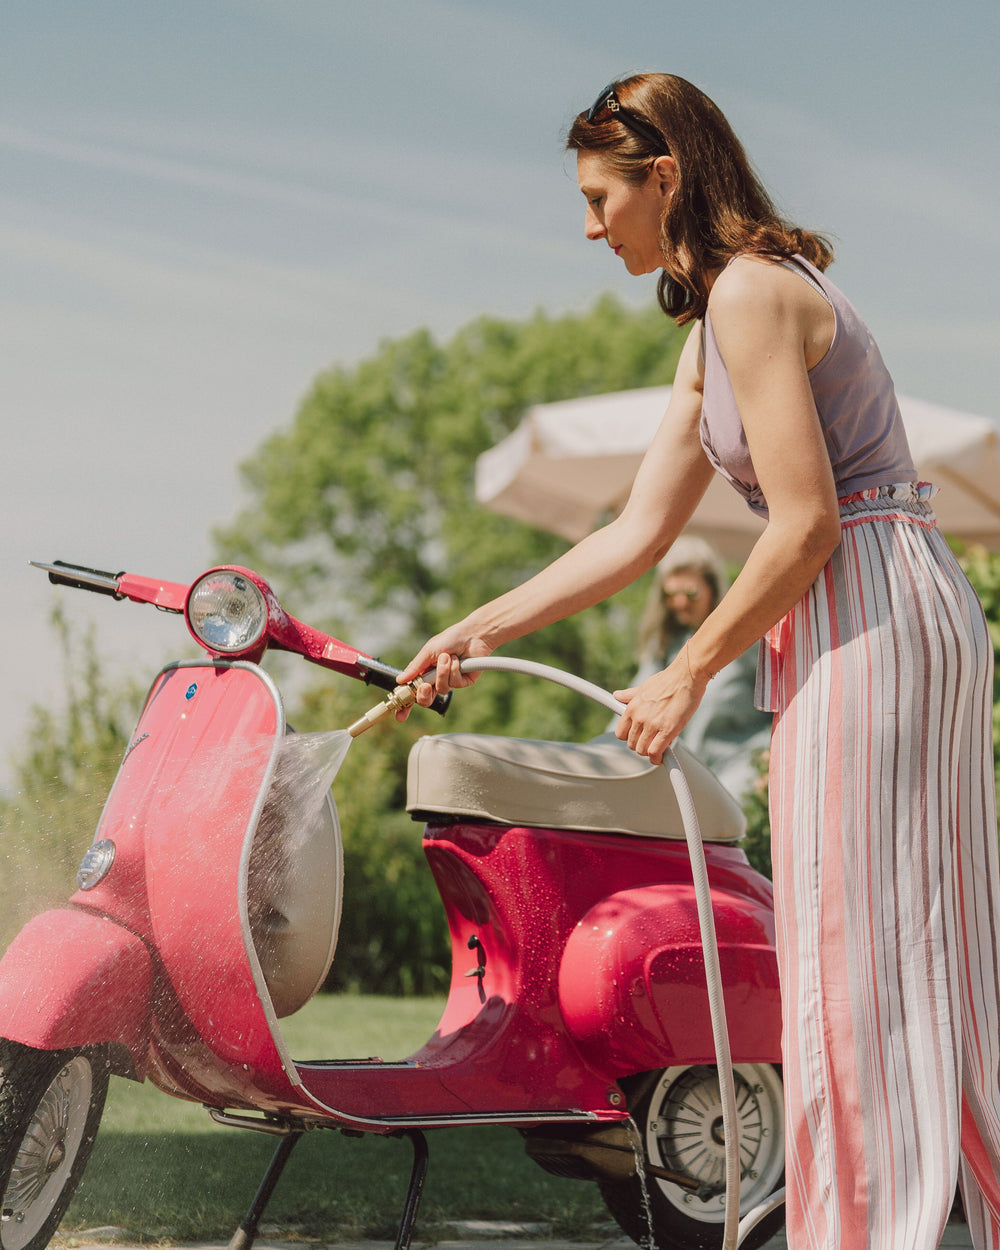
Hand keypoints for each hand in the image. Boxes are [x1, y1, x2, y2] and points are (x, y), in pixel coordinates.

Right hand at [395, 624, 494, 716]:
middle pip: (427, 699)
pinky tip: (458, 660)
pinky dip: (454, 670)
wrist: (472, 635)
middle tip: (425, 686)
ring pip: (442, 689)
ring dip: (443, 672)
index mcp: (424, 672)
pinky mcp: (463, 682)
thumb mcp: (428, 652)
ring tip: (447, 657)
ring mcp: (450, 681)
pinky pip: (454, 683)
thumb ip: (415, 668)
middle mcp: (436, 679)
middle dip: (424, 694)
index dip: (406, 705)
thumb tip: (400, 680)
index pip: (413, 692)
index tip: (400, 716)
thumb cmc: (450, 639)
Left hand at [613, 650, 707, 764]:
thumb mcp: (644, 686)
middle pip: (631, 744)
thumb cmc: (669, 680)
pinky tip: (662, 757)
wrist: (686, 676)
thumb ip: (630, 695)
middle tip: (652, 742)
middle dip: (641, 746)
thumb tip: (617, 695)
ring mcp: (652, 724)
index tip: (639, 738)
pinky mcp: (667, 730)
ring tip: (659, 748)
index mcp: (632, 707)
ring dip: (650, 752)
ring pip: (642, 750)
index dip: (629, 738)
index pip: (620, 733)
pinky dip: (657, 758)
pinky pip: (655, 752)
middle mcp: (639, 717)